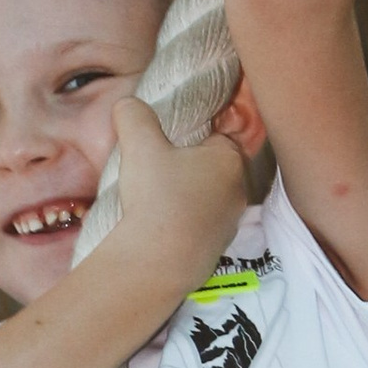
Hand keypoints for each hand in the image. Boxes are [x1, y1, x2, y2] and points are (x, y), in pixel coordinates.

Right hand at [102, 93, 250, 303]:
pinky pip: (201, 228)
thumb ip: (134, 116)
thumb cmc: (156, 198)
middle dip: (190, 168)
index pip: (217, 136)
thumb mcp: (138, 145)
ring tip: (156, 202)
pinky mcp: (218, 250)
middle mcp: (239, 190)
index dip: (192, 138)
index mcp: (229, 159)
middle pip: (213, 169)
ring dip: (187, 199)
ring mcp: (231, 223)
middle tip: (158, 171)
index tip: (169, 145)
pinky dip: (184, 225)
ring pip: (208, 200)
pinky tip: (160, 227)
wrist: (158, 263)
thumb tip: (128, 104)